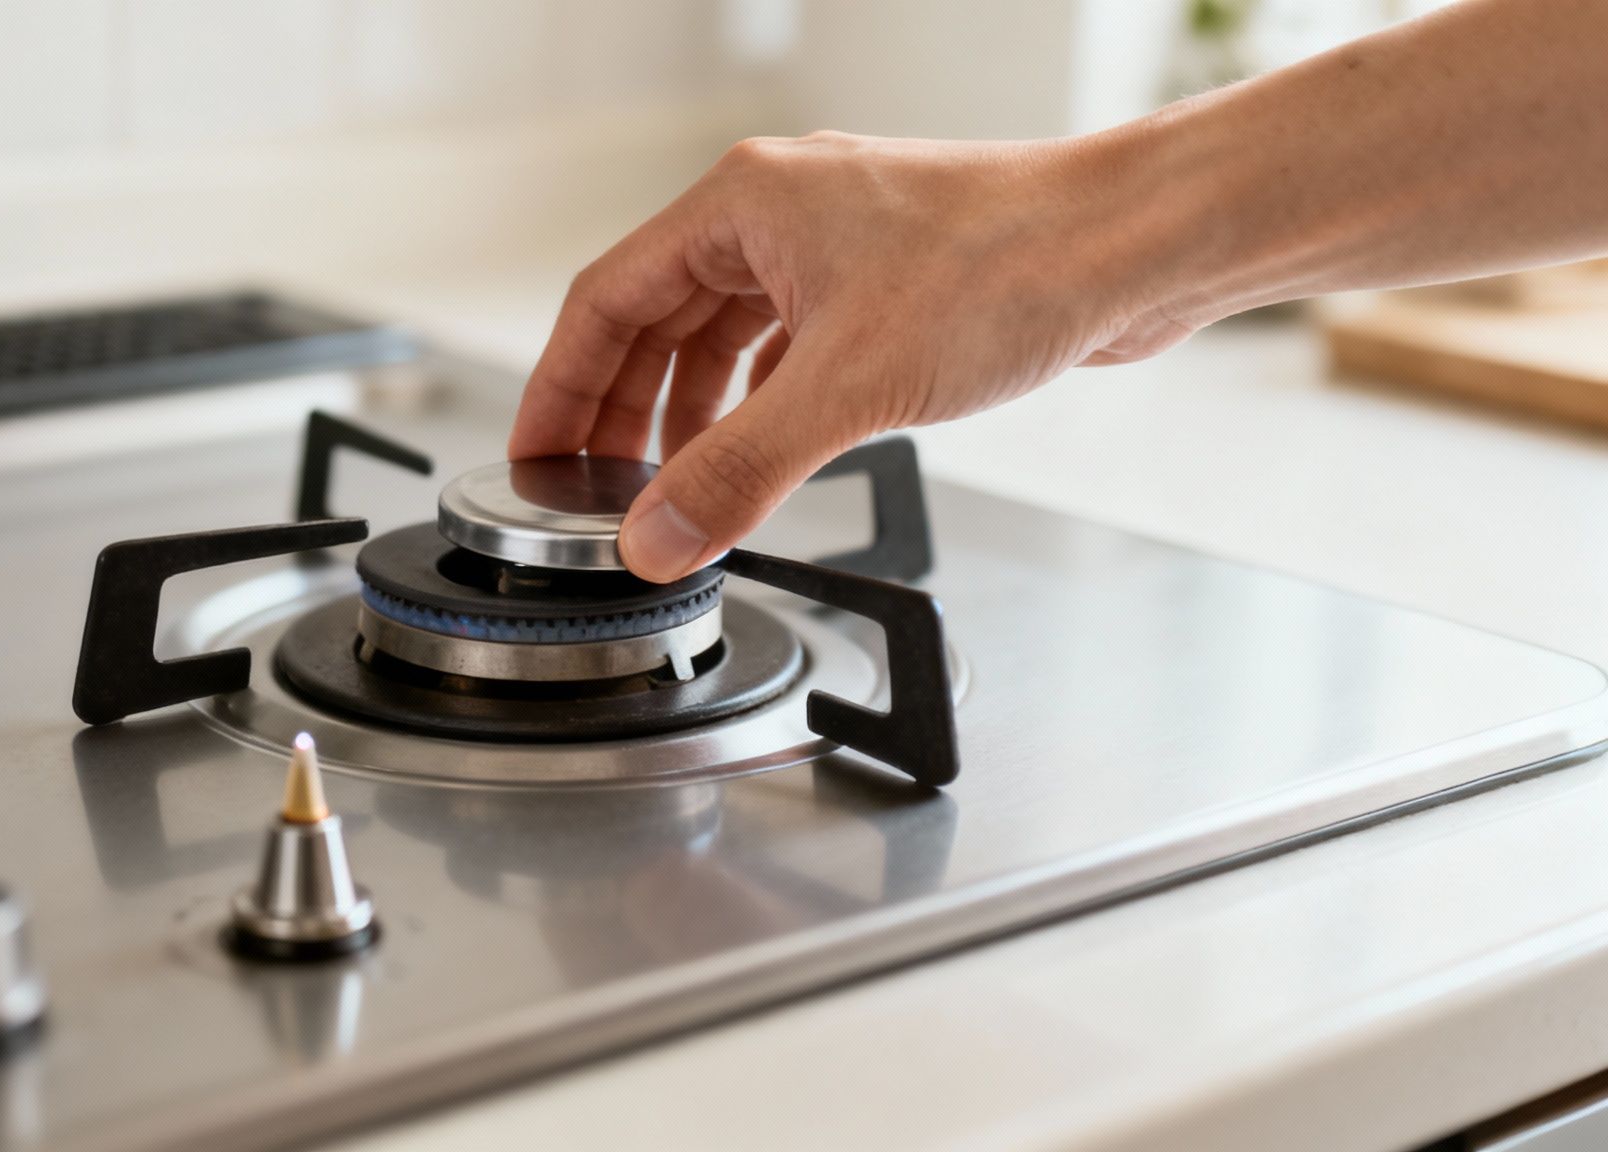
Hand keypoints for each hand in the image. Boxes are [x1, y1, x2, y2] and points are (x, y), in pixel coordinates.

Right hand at [506, 131, 1190, 582]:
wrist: (1135, 246)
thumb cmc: (1011, 264)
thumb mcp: (847, 386)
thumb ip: (738, 469)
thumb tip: (656, 536)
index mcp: (742, 205)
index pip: (606, 300)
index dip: (558, 388)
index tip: (531, 457)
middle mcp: (778, 215)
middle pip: (657, 319)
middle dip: (622, 411)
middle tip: (593, 489)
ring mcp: (833, 248)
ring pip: (724, 336)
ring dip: (690, 413)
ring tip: (671, 485)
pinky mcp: (884, 286)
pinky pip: (785, 347)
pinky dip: (758, 403)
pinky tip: (760, 449)